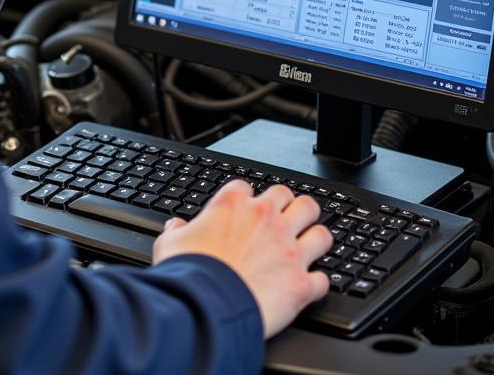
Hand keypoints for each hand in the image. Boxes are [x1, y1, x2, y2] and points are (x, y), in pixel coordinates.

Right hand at [152, 181, 331, 337]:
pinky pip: (323, 279)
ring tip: (309, 247)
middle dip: (295, 209)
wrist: (206, 307)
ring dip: (315, 239)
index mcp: (234, 204)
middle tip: (288, 221)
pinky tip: (308, 286)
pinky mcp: (301, 283)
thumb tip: (176, 227)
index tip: (245, 210)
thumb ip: (176, 231)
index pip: (249, 186)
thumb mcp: (170, 243)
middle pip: (297, 200)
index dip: (247, 198)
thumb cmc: (188, 273)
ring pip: (321, 232)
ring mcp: (288, 251)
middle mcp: (266, 220)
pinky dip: (317, 284)